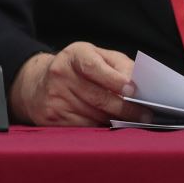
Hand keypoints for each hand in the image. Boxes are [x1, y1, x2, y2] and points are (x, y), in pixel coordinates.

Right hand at [9, 43, 149, 125]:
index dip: (115, 80)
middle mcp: (60, 74)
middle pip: (98, 97)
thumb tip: (139, 84)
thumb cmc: (77, 69)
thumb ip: (119, 66)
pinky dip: (100, 127)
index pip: (94, 68)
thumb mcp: (96, 56)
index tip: (133, 91)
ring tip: (132, 121)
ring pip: (94, 115)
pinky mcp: (52, 116)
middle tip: (145, 115)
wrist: (37, 83)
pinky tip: (108, 124)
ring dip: (116, 119)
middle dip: (126, 109)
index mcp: (74, 55)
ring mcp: (54, 97)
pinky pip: (84, 127)